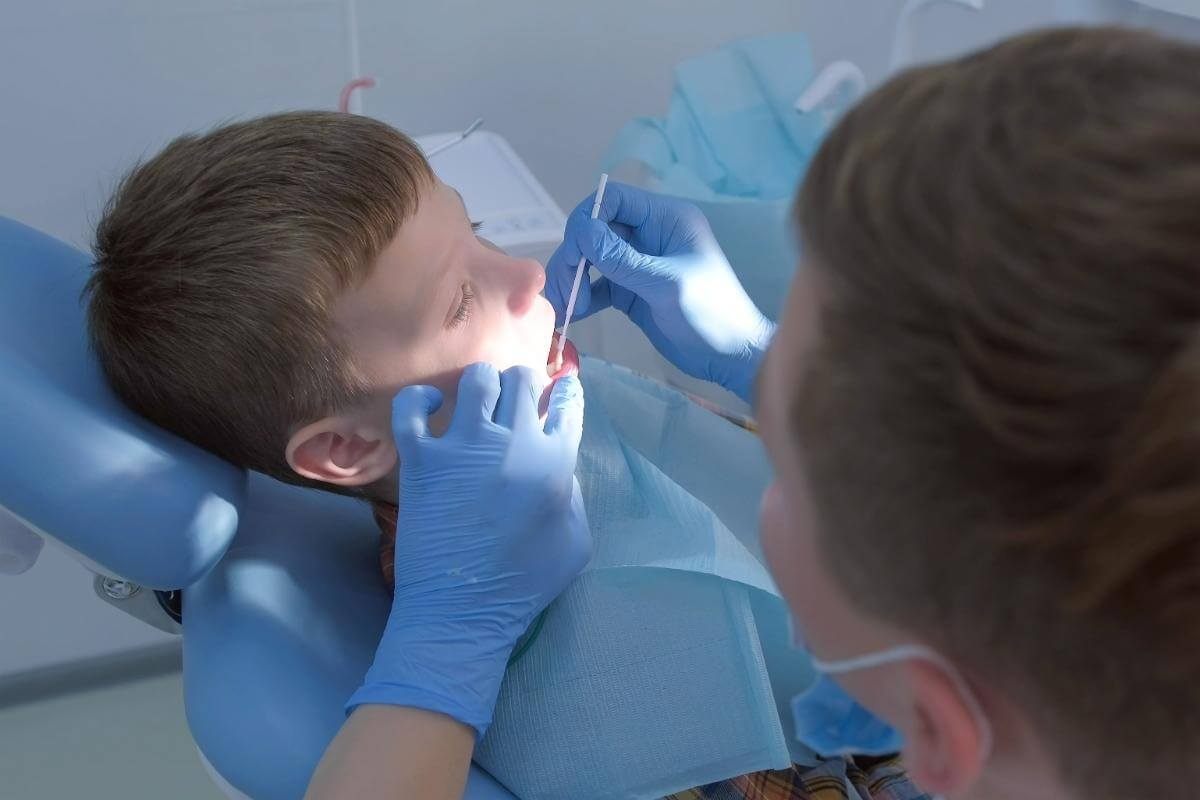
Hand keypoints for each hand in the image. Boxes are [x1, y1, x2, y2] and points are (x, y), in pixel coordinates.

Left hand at [347, 364, 589, 736]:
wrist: (461, 611)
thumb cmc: (523, 585)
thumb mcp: (576, 543)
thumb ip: (573, 495)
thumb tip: (557, 464)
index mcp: (554, 464)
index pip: (566, 406)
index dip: (564, 392)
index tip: (557, 392)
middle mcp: (512, 444)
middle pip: (521, 380)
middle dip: (522, 383)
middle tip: (513, 401)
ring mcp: (464, 447)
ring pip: (476, 380)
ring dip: (481, 384)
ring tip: (477, 402)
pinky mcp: (422, 459)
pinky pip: (412, 406)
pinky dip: (420, 399)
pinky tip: (429, 408)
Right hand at [545, 182, 774, 402]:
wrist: (730, 356)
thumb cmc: (710, 313)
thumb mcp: (666, 284)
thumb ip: (622, 259)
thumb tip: (581, 231)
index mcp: (666, 219)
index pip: (614, 200)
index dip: (587, 220)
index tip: (574, 252)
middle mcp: (649, 235)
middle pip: (596, 230)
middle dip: (575, 256)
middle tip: (565, 290)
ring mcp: (638, 263)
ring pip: (591, 259)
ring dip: (573, 278)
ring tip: (566, 308)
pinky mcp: (631, 291)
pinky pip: (597, 285)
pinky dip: (582, 297)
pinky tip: (573, 314)